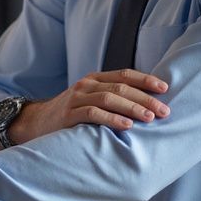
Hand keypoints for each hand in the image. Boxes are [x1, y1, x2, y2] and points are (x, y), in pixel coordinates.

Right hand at [2, 69, 170, 148]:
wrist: (35, 123)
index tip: (165, 88)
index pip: (124, 75)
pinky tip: (127, 125)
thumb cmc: (70, 114)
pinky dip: (112, 119)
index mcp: (94, 79)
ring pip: (109, 98)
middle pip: (121, 87)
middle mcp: (86, 84)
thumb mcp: (89, 100)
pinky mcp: (69, 114)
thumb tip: (146, 106)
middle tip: (164, 111)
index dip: (145, 80)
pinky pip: (93, 114)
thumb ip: (111, 99)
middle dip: (145, 98)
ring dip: (132, 107)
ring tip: (149, 118)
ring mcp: (76, 98)